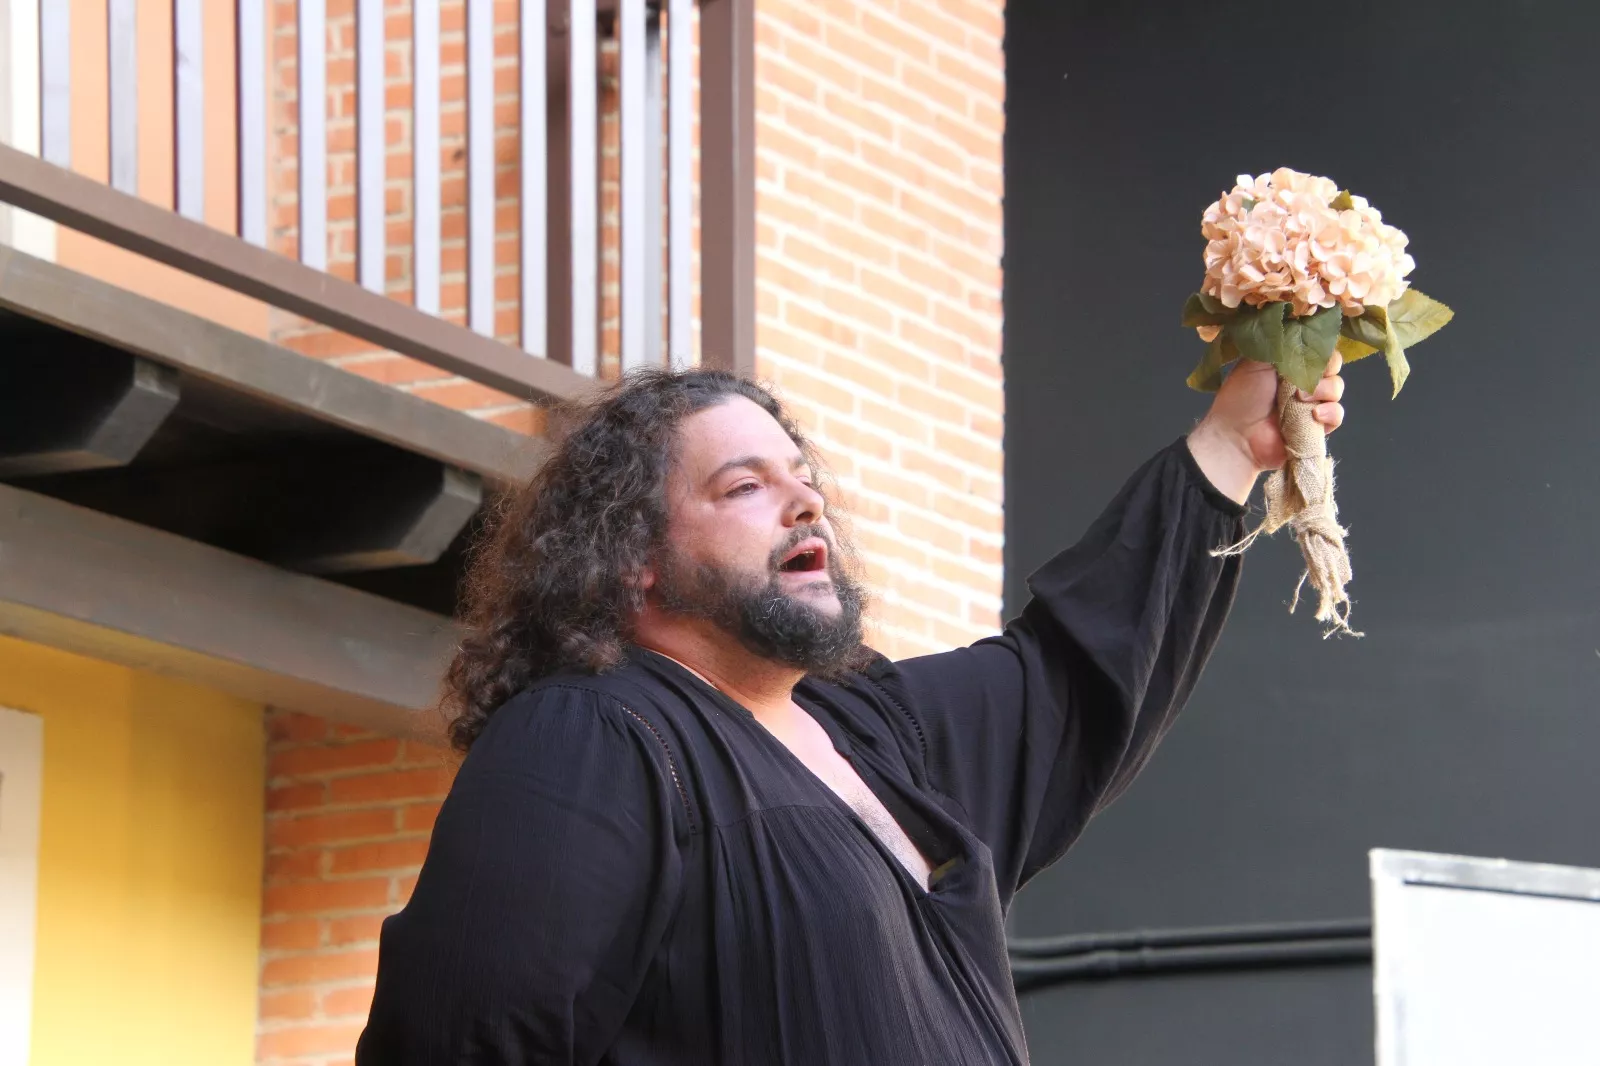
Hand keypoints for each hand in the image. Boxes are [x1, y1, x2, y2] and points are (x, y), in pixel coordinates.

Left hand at [1187, 352, 1345, 504]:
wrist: (1236, 435)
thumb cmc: (1242, 396)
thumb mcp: (1257, 362)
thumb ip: (1282, 346)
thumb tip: (1304, 334)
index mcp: (1289, 363)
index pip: (1317, 348)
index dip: (1319, 349)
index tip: (1310, 352)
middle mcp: (1302, 381)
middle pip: (1332, 366)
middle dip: (1324, 369)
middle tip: (1302, 379)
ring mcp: (1311, 404)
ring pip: (1336, 389)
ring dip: (1323, 391)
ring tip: (1300, 398)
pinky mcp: (1316, 426)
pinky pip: (1336, 415)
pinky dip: (1330, 413)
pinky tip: (1314, 414)